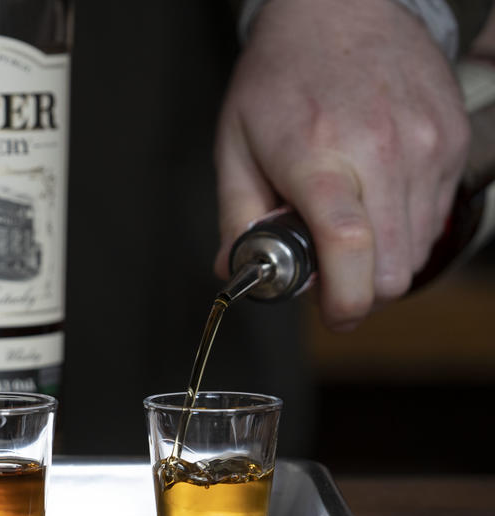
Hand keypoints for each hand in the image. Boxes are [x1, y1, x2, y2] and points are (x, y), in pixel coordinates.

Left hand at [214, 0, 468, 329]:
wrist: (341, 9)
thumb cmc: (281, 76)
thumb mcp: (234, 145)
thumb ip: (236, 217)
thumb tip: (235, 271)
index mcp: (316, 155)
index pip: (346, 245)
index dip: (342, 299)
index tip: (331, 315)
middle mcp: (380, 152)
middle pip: (389, 267)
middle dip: (358, 290)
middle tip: (329, 274)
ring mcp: (425, 146)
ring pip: (416, 250)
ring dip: (380, 260)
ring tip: (345, 225)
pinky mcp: (451, 141)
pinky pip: (434, 217)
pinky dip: (404, 229)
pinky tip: (374, 200)